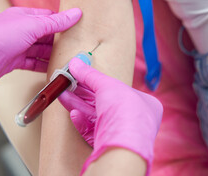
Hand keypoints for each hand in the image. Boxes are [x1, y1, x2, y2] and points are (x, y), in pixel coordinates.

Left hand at [0, 7, 81, 100]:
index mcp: (25, 17)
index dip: (63, 22)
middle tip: (77, 47)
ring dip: (53, 55)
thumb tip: (76, 13)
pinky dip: (43, 66)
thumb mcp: (32, 26)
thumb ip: (55, 22)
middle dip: (60, 41)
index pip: (49, 17)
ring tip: (69, 60)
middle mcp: (21, 30)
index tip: (78, 28)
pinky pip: (33, 63)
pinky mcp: (14, 61)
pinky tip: (55, 70)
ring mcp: (18, 46)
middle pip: (46, 35)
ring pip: (40, 50)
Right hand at [59, 58, 162, 174]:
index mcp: (144, 104)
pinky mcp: (109, 145)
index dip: (100, 82)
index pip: (119, 89)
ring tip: (62, 95)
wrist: (122, 146)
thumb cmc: (125, 111)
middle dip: (84, 93)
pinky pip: (93, 131)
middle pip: (105, 103)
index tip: (84, 76)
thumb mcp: (107, 84)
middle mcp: (135, 120)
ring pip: (96, 117)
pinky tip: (74, 114)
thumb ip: (90, 74)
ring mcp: (121, 134)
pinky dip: (82, 122)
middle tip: (68, 84)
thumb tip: (75, 62)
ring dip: (78, 105)